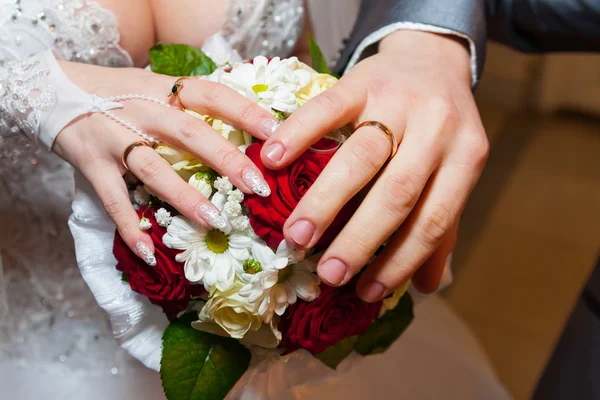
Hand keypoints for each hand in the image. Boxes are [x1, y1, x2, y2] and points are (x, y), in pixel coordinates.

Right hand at [54, 62, 279, 263]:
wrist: (51, 89)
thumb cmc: (118, 93)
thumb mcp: (155, 86)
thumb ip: (191, 104)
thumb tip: (244, 120)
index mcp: (163, 89)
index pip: (211, 94)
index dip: (244, 111)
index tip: (275, 132)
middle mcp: (141, 110)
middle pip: (189, 132)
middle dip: (225, 159)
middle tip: (257, 186)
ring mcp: (114, 137)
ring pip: (154, 167)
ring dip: (184, 196)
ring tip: (215, 221)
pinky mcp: (91, 164)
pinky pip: (113, 200)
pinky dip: (130, 227)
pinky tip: (149, 253)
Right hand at [259, 31, 488, 300]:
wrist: (432, 57)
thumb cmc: (439, 129)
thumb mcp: (453, 171)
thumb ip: (443, 225)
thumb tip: (425, 286)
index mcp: (466, 158)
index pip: (434, 220)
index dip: (400, 261)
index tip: (366, 292)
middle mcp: (438, 128)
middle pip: (397, 193)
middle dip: (360, 239)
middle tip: (328, 274)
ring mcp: (398, 100)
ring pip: (361, 156)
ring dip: (326, 200)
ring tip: (297, 237)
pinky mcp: (362, 79)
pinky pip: (327, 107)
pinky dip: (299, 134)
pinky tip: (273, 161)